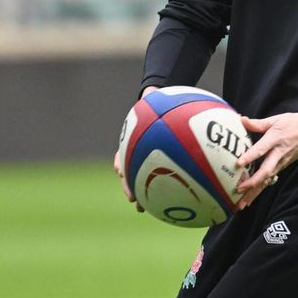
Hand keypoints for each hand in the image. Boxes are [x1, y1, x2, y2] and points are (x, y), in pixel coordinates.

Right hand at [114, 86, 158, 212]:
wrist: (162, 110)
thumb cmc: (158, 104)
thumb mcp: (154, 99)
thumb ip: (152, 96)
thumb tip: (151, 89)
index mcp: (132, 142)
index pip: (122, 155)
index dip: (122, 164)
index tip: (121, 172)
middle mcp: (137, 155)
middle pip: (130, 175)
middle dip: (130, 188)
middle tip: (133, 200)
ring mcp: (147, 163)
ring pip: (141, 183)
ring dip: (142, 196)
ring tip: (144, 209)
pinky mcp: (160, 167)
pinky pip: (162, 180)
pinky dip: (165, 191)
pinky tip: (176, 200)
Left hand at [235, 110, 297, 208]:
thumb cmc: (294, 123)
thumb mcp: (275, 120)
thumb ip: (257, 123)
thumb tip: (241, 119)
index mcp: (275, 139)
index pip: (261, 150)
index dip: (250, 157)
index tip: (238, 164)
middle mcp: (278, 154)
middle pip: (265, 171)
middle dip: (252, 182)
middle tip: (238, 190)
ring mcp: (281, 162)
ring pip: (267, 180)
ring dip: (254, 192)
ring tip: (242, 203)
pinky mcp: (282, 167)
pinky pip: (270, 180)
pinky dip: (260, 189)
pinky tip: (251, 198)